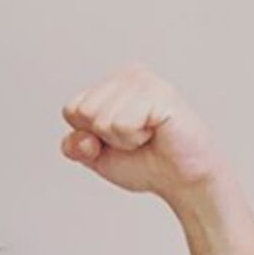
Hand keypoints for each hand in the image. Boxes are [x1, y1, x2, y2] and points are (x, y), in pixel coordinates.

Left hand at [59, 62, 230, 201]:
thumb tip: (81, 139)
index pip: (71, 110)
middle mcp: (127, 74)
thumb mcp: (96, 157)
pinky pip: (122, 124)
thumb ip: (75, 146)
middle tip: (136, 139)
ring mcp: (144, 81)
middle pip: (83, 112)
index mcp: (111, 83)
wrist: (182, 180)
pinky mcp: (160, 94)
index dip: (90, 136)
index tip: (119, 139)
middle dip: (106, 138)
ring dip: (122, 140)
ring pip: (101, 120)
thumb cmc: (144, 162)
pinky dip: (134, 139)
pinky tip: (156, 133)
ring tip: (148, 136)